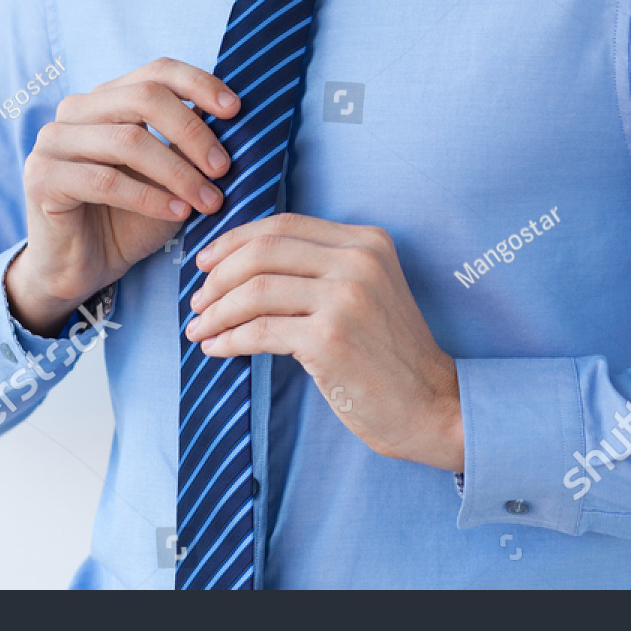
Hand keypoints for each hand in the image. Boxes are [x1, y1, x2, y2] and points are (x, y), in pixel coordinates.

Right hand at [6, 58, 238, 335]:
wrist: (82, 268)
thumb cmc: (130, 219)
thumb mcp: (170, 177)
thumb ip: (190, 145)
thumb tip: (235, 117)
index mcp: (107, 98)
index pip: (157, 70)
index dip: (199, 84)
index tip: (235, 111)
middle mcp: (75, 110)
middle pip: (144, 97)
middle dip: (192, 132)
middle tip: (223, 168)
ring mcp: (53, 141)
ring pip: (128, 140)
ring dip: (177, 172)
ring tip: (210, 201)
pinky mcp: (41, 178)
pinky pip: (105, 180)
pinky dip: (149, 197)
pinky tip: (177, 214)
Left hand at [185, 213, 463, 471]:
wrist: (433, 405)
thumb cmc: (390, 355)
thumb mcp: (366, 292)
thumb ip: (320, 269)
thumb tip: (241, 264)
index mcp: (367, 241)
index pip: (283, 225)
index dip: (235, 241)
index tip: (206, 263)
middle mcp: (359, 261)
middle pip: (263, 251)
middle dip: (217, 276)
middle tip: (197, 301)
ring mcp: (346, 298)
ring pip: (254, 290)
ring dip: (216, 311)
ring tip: (199, 328)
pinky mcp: (330, 339)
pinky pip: (259, 330)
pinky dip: (228, 338)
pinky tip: (216, 348)